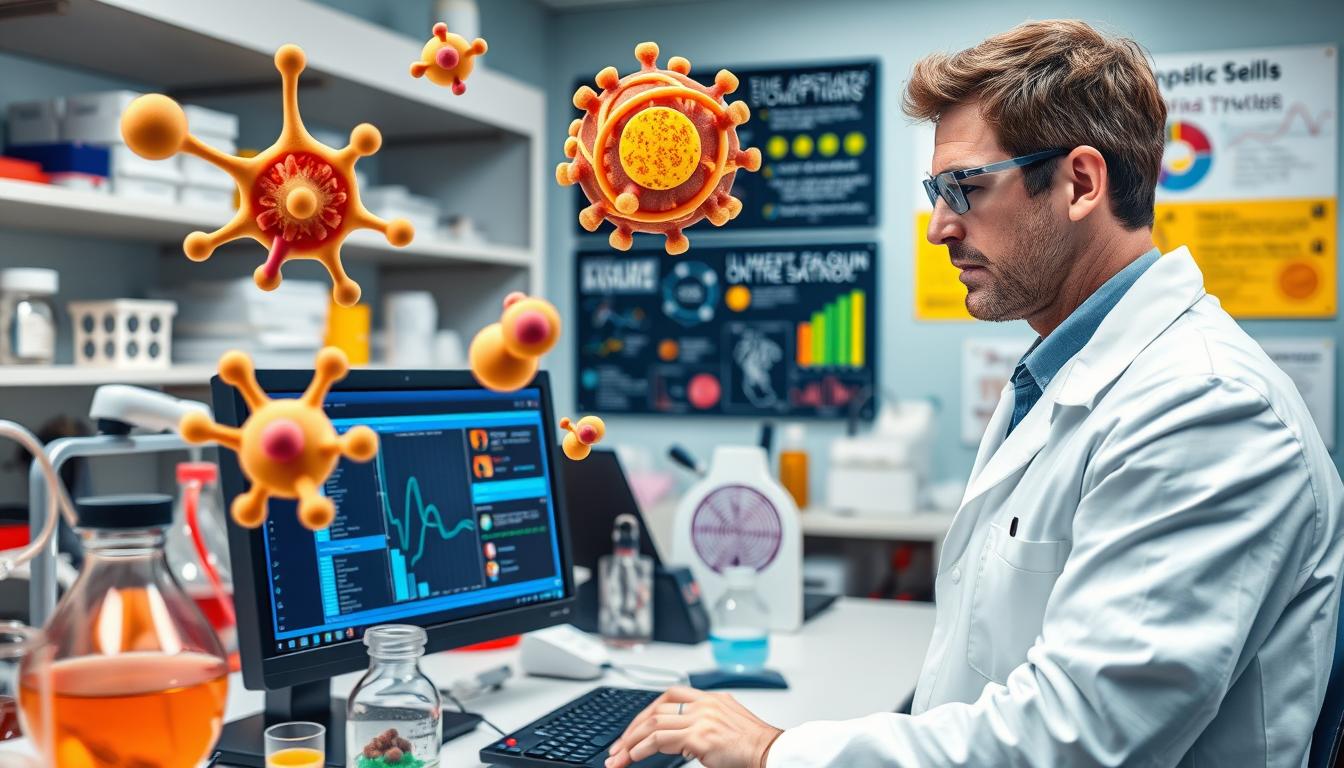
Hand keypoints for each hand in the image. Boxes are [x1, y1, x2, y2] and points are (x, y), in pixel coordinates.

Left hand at [604, 686, 782, 767]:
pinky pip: (660, 740)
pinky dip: (641, 749)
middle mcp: (704, 703)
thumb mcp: (726, 722)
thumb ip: (703, 722)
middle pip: (656, 708)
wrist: (771, 752)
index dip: (646, 712)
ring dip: (631, 741)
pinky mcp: (699, 736)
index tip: (634, 729)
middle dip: (632, 729)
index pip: (669, 696)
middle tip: (618, 746)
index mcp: (710, 697)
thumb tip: (679, 736)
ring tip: (619, 757)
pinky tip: (634, 758)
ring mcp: (701, 718)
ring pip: (653, 723)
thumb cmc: (752, 745)